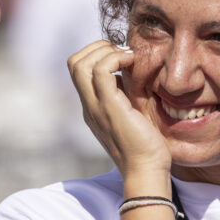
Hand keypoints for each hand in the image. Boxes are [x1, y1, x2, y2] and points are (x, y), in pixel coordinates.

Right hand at [68, 40, 171, 178]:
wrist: (146, 171)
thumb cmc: (146, 148)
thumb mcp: (132, 115)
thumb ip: (126, 96)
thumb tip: (130, 73)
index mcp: (92, 107)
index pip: (78, 70)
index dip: (96, 54)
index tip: (122, 57)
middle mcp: (89, 106)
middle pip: (73, 63)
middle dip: (97, 47)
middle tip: (124, 53)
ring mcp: (96, 107)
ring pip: (81, 64)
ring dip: (105, 51)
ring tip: (128, 57)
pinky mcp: (109, 107)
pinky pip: (101, 71)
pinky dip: (116, 58)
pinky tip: (134, 63)